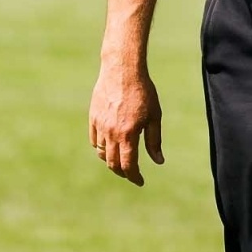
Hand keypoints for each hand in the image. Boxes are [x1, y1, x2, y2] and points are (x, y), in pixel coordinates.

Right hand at [89, 62, 163, 185]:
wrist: (122, 70)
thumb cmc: (143, 92)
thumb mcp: (154, 116)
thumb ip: (154, 141)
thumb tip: (158, 161)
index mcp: (128, 134)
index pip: (128, 165)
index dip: (134, 177)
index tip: (140, 181)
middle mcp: (111, 133)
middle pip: (112, 163)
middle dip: (122, 172)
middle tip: (131, 173)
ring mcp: (100, 125)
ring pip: (102, 153)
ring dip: (111, 161)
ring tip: (121, 161)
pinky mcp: (93, 117)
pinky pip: (94, 140)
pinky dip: (101, 148)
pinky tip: (109, 146)